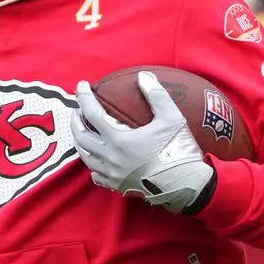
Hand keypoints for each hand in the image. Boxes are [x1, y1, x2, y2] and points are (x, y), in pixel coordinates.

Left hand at [71, 71, 216, 213]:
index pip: (92, 113)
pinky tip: (98, 161)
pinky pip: (98, 176)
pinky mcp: (120, 186)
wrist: (188, 186)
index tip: (81, 85)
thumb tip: (143, 77)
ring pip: (86, 158)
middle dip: (75, 121)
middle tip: (77, 110)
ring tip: (83, 132)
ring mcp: (113, 174)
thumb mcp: (172, 118)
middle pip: (81, 137)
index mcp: (119, 139)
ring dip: (81, 142)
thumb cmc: (179, 150)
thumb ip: (156, 95)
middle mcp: (111, 157)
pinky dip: (93, 166)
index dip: (83, 96)